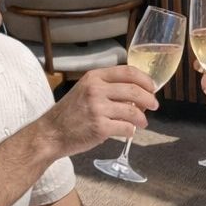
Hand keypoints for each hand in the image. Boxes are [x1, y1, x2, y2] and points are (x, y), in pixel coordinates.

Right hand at [40, 65, 157, 156]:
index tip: (152, 87)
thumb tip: (136, 93)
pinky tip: (129, 132)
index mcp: (94, 77)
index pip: (127, 71)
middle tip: (154, 105)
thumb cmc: (69, 113)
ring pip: (133, 111)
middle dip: (149, 99)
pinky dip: (131, 131)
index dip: (145, 79)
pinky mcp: (100, 127)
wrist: (51, 133)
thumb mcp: (84, 90)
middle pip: (134, 90)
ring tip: (143, 123)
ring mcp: (98, 109)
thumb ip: (106, 87)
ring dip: (142, 118)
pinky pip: (126, 128)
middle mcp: (96, 90)